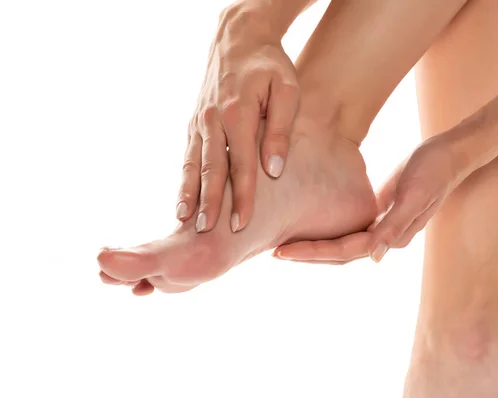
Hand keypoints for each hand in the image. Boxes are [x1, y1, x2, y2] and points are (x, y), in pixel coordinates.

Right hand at [176, 4, 299, 233]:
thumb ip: (280, 130)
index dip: (242, 197)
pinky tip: (183, 196)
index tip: (242, 224)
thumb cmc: (269, 65)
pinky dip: (184, 177)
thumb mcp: (287, 91)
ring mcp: (199, 120)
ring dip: (188, 192)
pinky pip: (187, 153)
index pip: (241, 164)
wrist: (239, 37)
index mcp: (238, 113)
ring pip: (191, 162)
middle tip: (207, 232)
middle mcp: (213, 119)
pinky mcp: (194, 120)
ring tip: (184, 220)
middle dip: (209, 202)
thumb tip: (274, 171)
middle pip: (211, 168)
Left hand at [273, 134, 465, 263]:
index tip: (281, 252)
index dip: (312, 253)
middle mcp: (382, 237)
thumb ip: (394, 227)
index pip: (343, 251)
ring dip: (313, 245)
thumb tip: (373, 258)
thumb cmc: (433, 172)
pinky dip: (325, 229)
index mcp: (389, 237)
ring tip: (283, 242)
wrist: (448, 154)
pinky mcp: (376, 212)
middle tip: (272, 252)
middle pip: (337, 253)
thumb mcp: (414, 196)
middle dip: (306, 254)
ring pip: (339, 243)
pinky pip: (346, 226)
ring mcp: (379, 225)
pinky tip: (307, 222)